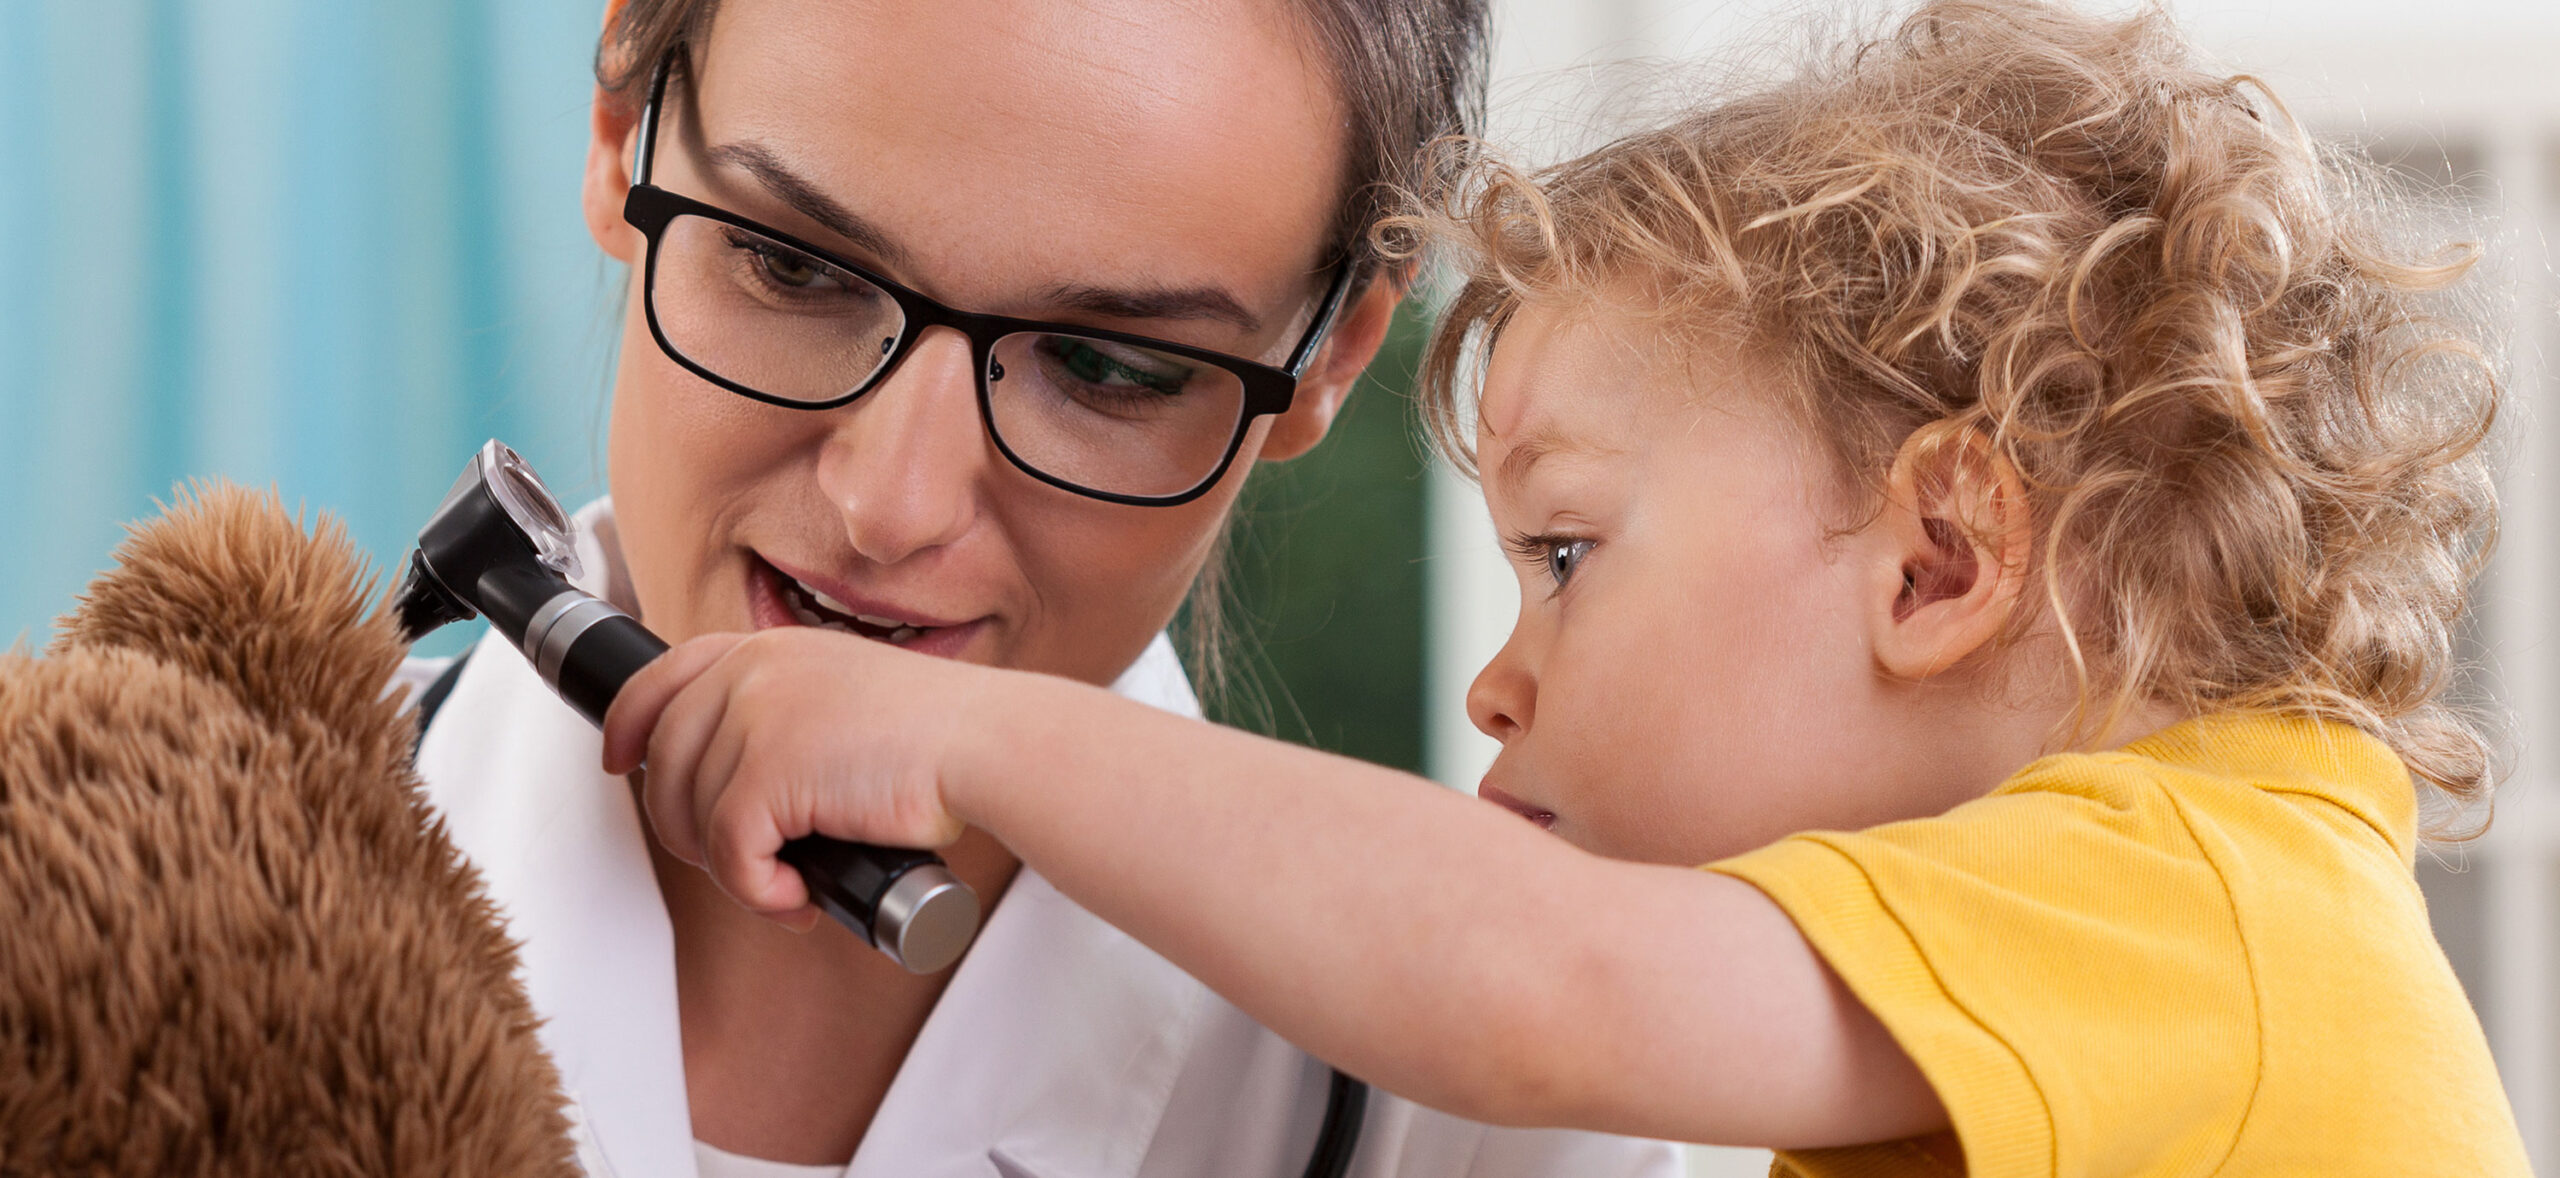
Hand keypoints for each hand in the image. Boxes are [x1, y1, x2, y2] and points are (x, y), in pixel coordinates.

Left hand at [600, 628, 979, 928]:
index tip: (623, 762)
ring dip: (733, 869)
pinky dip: (758, 892)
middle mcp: (754, 671)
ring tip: (786, 883)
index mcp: (770, 648)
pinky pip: (728, 854)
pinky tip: (798, 896)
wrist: (986, 745)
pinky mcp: (768, 771)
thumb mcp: (843, 699)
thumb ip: (785, 717)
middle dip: (689, 828)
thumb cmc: (940, 737)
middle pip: (664, 761)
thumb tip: (735, 781)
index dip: (628, 725)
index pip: (661, 676)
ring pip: (690, 815)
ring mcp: (756, 716)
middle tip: (747, 863)